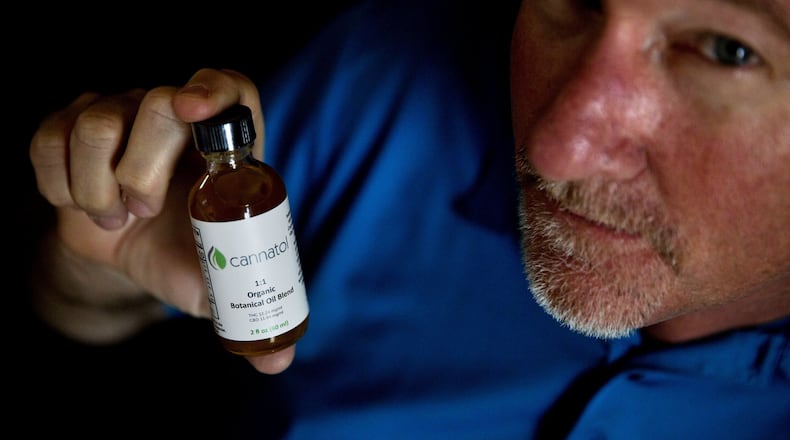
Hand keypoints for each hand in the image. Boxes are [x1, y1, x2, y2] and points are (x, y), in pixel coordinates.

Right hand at [29, 68, 294, 373]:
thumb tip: (274, 364)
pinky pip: (50, 138)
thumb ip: (249, 311)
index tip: (195, 111)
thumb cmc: (187, 256)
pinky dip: (61, 183)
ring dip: (99, 185)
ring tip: (117, 216)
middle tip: (145, 213)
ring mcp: (121, 113)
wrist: (133, 256)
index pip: (230, 87)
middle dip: (144, 171)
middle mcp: (174, 114)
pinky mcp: (70, 127)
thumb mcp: (218, 284)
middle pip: (158, 103)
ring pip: (98, 122)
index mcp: (224, 144)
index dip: (215, 90)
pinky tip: (83, 204)